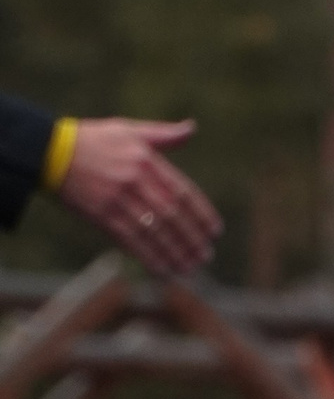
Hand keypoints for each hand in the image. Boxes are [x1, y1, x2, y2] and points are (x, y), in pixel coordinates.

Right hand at [59, 118, 222, 275]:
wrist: (53, 153)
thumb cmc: (94, 139)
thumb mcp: (131, 129)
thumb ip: (163, 134)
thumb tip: (191, 129)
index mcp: (147, 160)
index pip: (182, 191)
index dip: (200, 213)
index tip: (215, 230)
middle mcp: (136, 181)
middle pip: (171, 215)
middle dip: (190, 238)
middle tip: (206, 256)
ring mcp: (118, 201)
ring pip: (152, 231)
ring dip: (173, 252)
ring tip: (189, 268)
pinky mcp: (101, 216)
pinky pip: (128, 240)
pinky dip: (147, 256)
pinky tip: (161, 270)